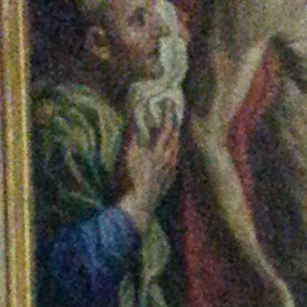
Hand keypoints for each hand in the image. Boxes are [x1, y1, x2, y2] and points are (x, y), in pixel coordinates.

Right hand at [117, 107, 180, 231]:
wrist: (141, 205)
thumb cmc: (133, 180)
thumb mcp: (130, 155)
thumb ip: (134, 138)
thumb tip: (136, 123)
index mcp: (159, 151)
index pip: (167, 128)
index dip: (169, 114)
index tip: (169, 101)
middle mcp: (168, 160)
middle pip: (175, 138)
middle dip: (175, 124)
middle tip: (175, 113)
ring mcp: (170, 171)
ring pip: (176, 150)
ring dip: (175, 138)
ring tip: (174, 131)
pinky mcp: (169, 181)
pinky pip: (175, 162)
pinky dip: (174, 153)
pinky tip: (172, 153)